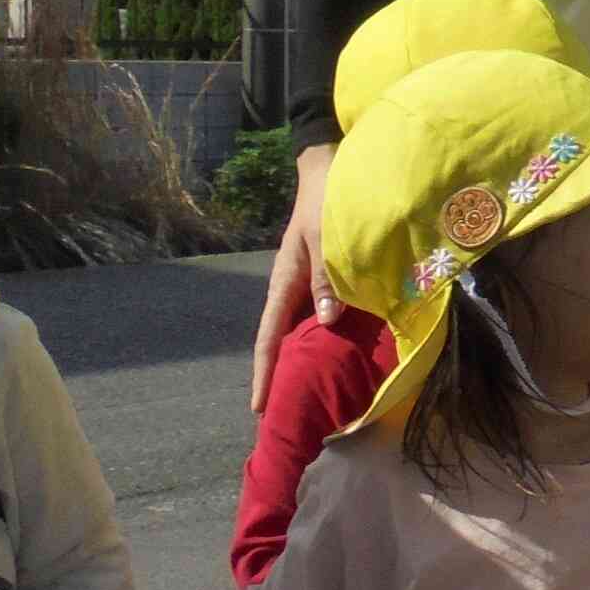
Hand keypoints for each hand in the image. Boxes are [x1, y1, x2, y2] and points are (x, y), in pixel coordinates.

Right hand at [251, 142, 340, 411]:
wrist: (328, 174)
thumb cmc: (326, 205)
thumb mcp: (326, 242)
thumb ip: (327, 280)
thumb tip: (327, 322)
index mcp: (284, 283)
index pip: (269, 338)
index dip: (264, 373)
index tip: (258, 407)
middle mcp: (291, 291)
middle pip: (280, 342)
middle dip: (279, 376)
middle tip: (282, 414)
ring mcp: (306, 287)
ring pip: (299, 333)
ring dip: (300, 363)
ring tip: (305, 398)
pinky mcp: (323, 282)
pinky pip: (319, 319)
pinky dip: (320, 343)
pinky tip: (331, 361)